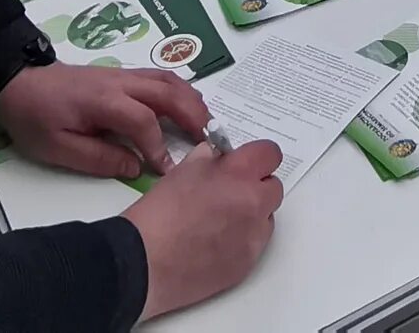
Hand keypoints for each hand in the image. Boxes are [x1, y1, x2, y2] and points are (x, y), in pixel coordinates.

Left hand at [0, 61, 205, 183]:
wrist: (17, 82)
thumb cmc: (34, 119)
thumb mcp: (57, 148)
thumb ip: (98, 158)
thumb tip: (135, 168)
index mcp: (103, 101)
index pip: (143, 121)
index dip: (158, 147)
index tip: (168, 171)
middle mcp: (120, 82)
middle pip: (167, 92)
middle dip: (192, 116)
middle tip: (210, 141)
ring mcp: (123, 74)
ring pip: (168, 79)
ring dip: (191, 99)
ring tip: (206, 124)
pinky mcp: (122, 74)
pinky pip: (160, 76)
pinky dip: (180, 90)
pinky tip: (187, 105)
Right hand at [130, 140, 286, 319]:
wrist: (144, 261)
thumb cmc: (159, 213)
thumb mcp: (182, 171)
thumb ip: (208, 160)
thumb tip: (216, 158)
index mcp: (238, 174)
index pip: (270, 154)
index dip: (257, 157)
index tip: (246, 163)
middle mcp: (254, 203)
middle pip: (273, 187)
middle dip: (256, 186)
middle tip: (231, 192)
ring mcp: (253, 237)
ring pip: (267, 218)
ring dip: (252, 214)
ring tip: (221, 221)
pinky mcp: (247, 264)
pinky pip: (255, 245)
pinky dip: (242, 240)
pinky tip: (215, 244)